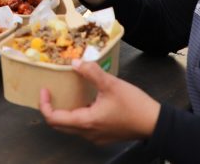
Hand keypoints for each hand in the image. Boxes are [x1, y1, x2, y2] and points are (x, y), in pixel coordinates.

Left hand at [39, 60, 160, 144]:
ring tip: (67, 93)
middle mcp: (88, 133)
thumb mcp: (111, 84)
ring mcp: (96, 136)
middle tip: (51, 91)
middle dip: (52, 108)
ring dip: (66, 111)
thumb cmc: (134, 105)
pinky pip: (84, 127)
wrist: (154, 123)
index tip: (44, 90)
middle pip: (60, 125)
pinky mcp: (104, 135)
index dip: (44, 105)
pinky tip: (85, 100)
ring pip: (72, 127)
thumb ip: (92, 72)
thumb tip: (75, 62)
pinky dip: (78, 114)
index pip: (54, 119)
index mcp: (86, 122)